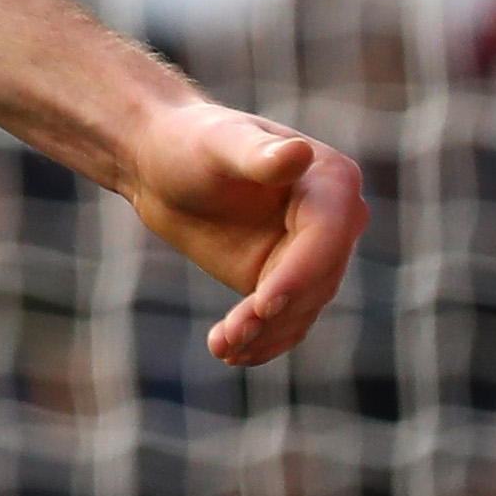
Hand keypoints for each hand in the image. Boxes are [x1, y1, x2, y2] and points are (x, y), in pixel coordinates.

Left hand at [115, 98, 369, 366]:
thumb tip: (300, 153)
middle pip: (318, 281)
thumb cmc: (188, 142)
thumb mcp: (219, 143)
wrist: (159, 164)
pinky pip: (286, 320)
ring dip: (265, 334)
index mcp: (332, 180)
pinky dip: (263, 341)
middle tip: (230, 338)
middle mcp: (337, 221)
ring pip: (302, 308)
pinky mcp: (286, 280)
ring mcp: (314, 255)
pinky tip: (232, 354)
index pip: (326, 238)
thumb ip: (259, 154)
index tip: (263, 303)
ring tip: (222, 346)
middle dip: (276, 312)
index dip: (299, 274)